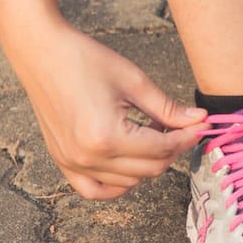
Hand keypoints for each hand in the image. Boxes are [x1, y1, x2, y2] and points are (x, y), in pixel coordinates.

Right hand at [8, 20, 205, 199]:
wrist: (41, 52)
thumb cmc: (85, 60)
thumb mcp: (134, 81)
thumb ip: (168, 108)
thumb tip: (199, 121)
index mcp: (107, 137)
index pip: (162, 149)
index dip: (187, 137)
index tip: (201, 126)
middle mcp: (88, 157)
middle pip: (150, 169)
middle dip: (172, 149)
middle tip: (180, 125)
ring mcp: (72, 163)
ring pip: (129, 181)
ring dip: (148, 163)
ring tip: (150, 132)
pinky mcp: (62, 161)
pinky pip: (95, 190)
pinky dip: (118, 183)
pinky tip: (130, 163)